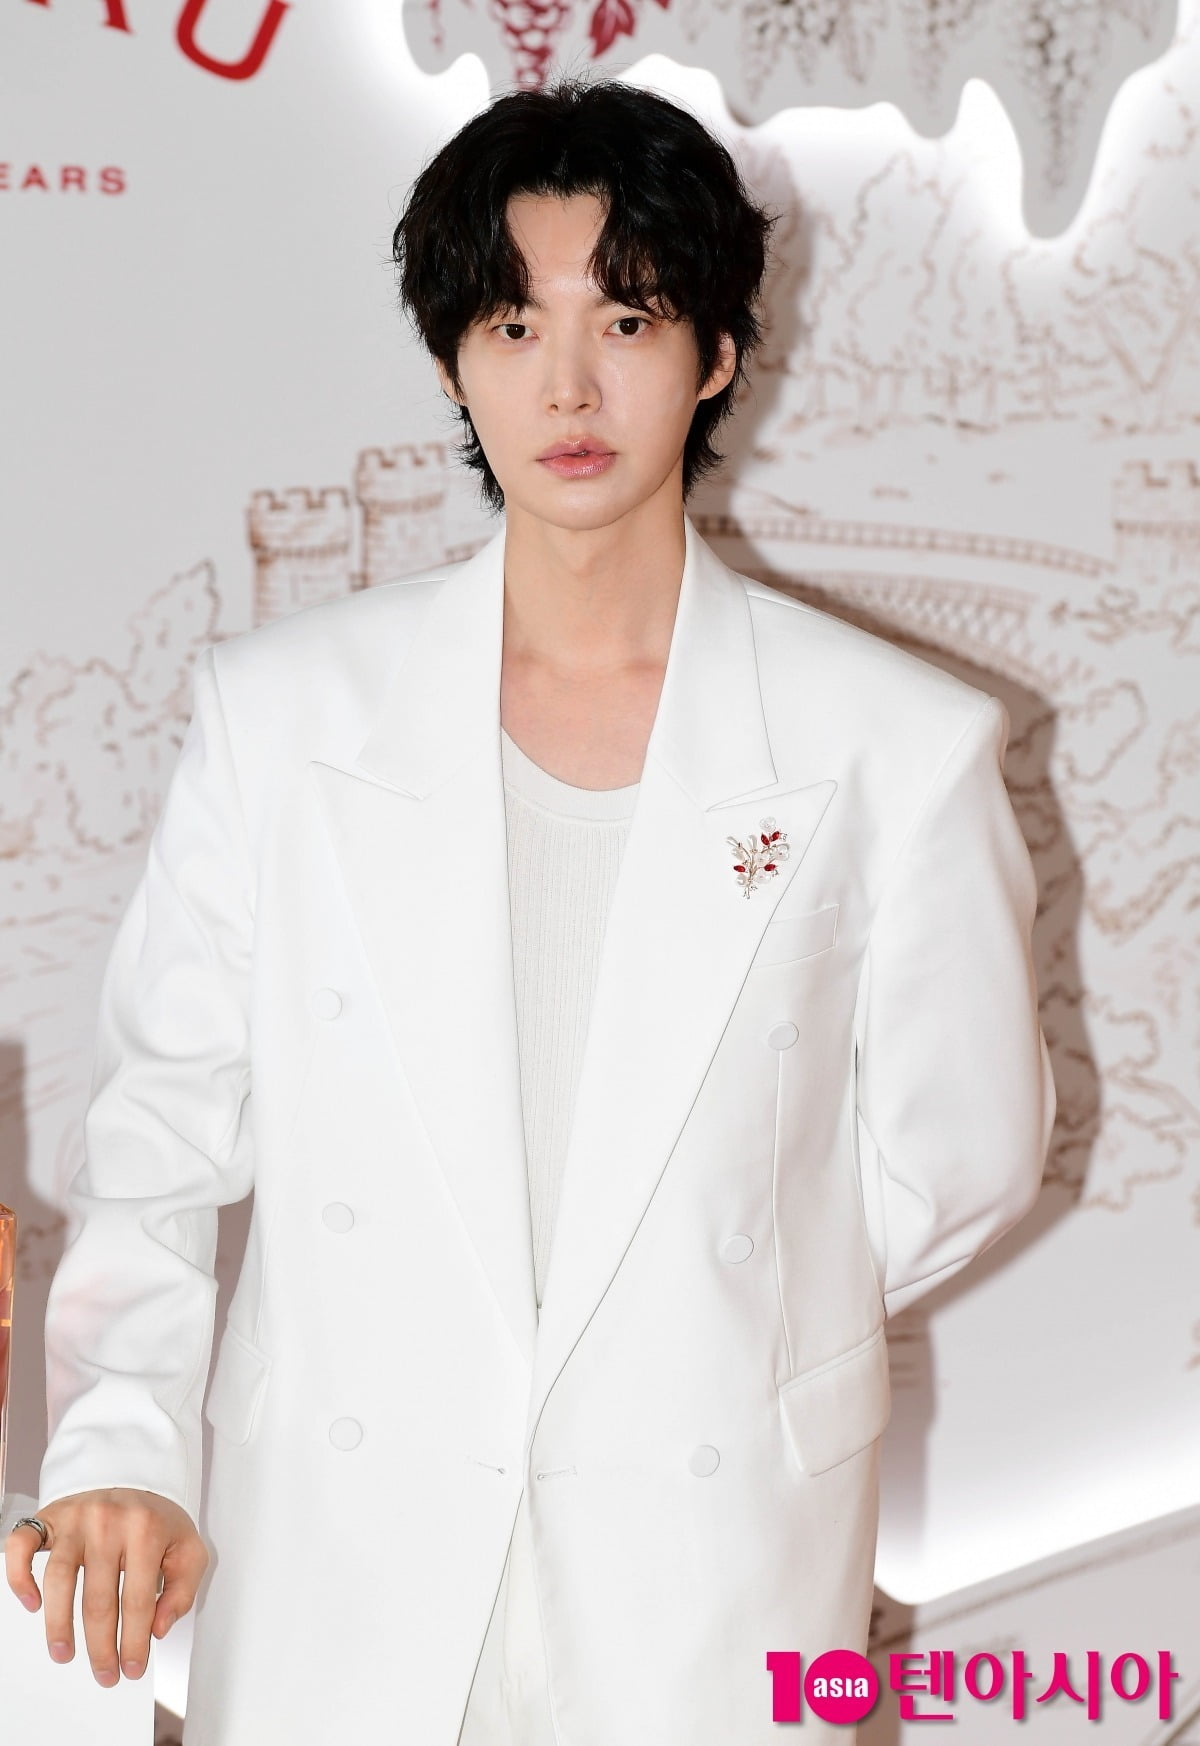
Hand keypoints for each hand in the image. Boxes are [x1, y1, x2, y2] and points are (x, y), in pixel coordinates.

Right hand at [4, 1488, 208, 1684]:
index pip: (138, 1601)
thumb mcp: (188, 1547)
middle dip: (101, 1647)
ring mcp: (76, 1519)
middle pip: (99, 1600)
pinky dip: (19, 1577)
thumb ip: (183, 1589)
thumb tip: (158, 1628)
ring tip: (64, 1653)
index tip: (132, 1668)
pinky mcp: (50, 1517)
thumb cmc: (156, 1519)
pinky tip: (31, 1604)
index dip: (134, 1641)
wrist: (133, 1474)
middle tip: (104, 1673)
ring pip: (59, 1580)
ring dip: (59, 1625)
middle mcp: (109, 1523)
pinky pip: (22, 1546)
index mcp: (147, 1531)